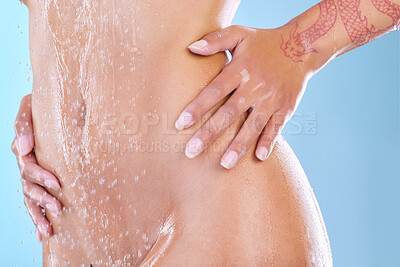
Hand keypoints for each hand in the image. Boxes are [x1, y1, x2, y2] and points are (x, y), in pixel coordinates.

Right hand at [11, 94, 61, 240]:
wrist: (53, 107)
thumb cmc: (42, 106)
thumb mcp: (29, 107)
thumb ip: (23, 125)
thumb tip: (23, 148)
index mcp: (23, 150)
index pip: (28, 166)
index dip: (41, 176)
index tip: (57, 183)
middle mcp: (25, 165)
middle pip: (29, 186)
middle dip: (43, 198)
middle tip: (58, 207)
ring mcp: (30, 176)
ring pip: (30, 199)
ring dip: (39, 214)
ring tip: (49, 230)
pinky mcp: (39, 182)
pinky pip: (34, 203)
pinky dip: (38, 218)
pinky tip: (43, 234)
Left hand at [175, 25, 311, 168]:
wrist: (301, 46)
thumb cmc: (263, 42)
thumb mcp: (240, 33)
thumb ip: (216, 40)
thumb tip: (190, 47)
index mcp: (241, 69)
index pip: (215, 91)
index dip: (197, 107)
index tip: (179, 124)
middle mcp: (256, 86)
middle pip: (230, 113)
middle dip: (210, 133)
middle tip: (191, 152)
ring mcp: (272, 99)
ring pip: (253, 125)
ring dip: (239, 146)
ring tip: (224, 165)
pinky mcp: (286, 107)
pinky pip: (277, 127)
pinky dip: (269, 142)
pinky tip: (259, 157)